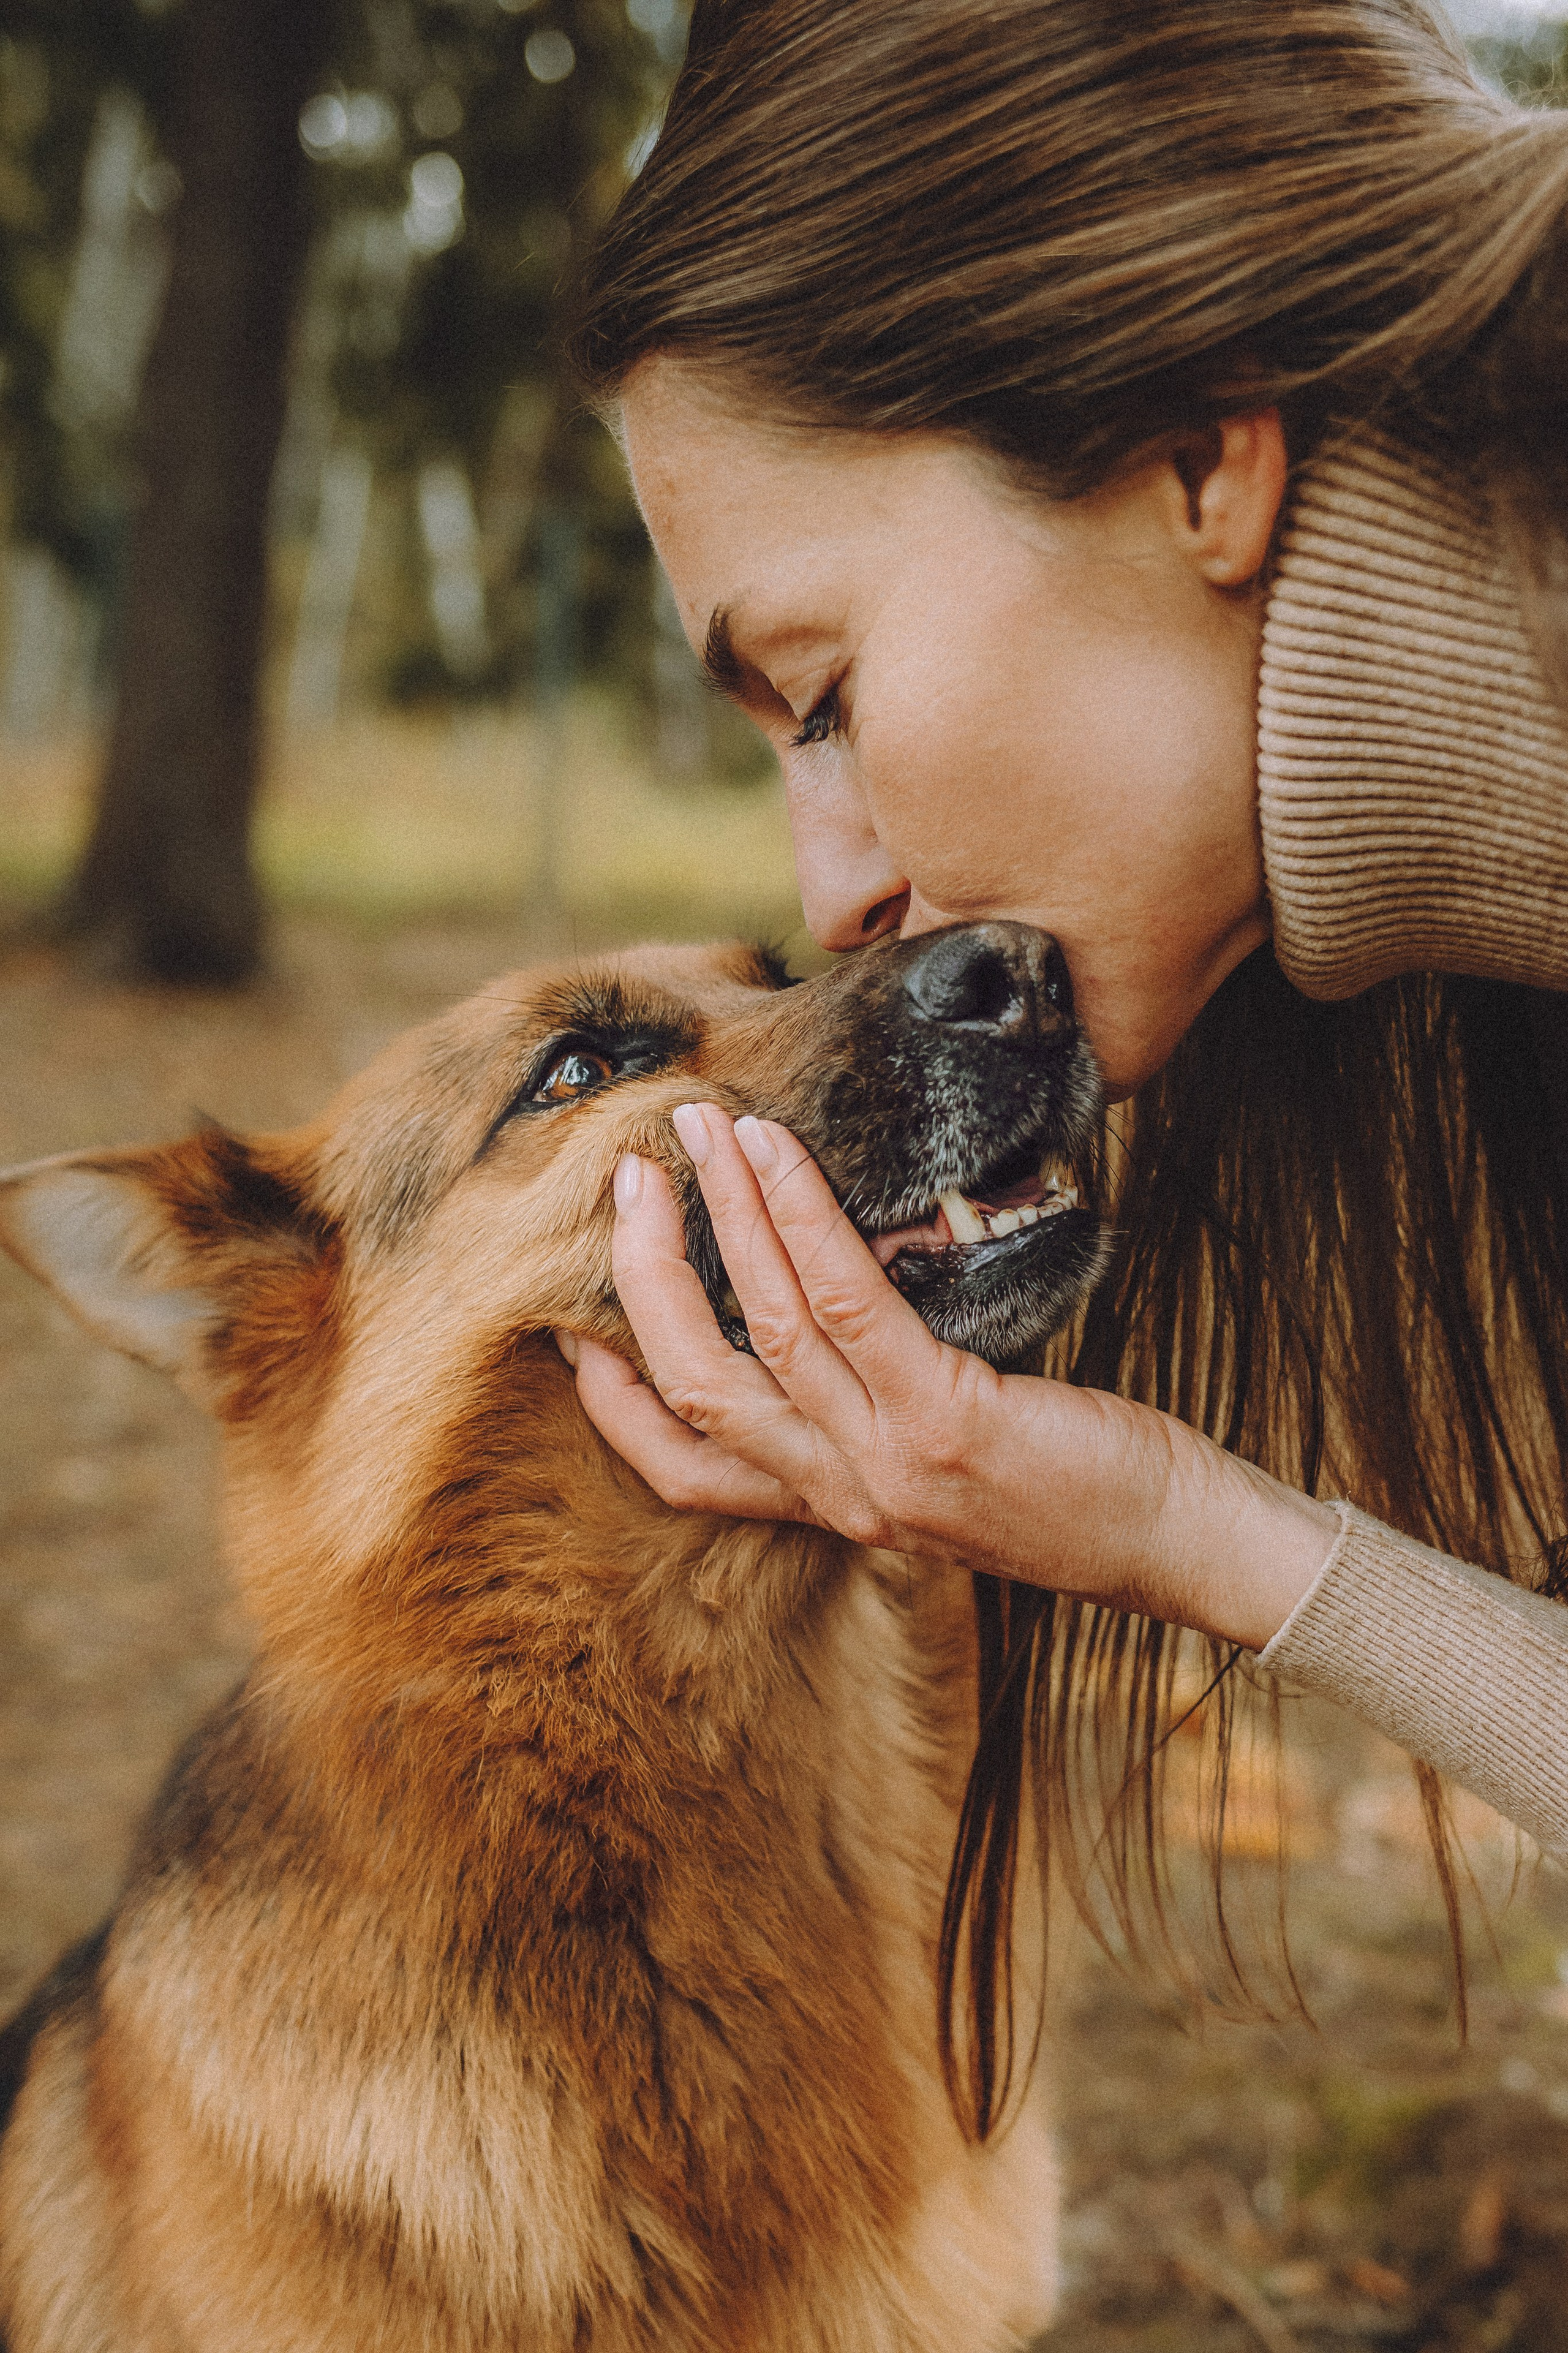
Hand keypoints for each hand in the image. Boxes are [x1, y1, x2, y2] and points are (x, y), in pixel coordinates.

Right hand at [557, 1104, 1338, 1649]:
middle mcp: (839, 1495)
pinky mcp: (942, 1422)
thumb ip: (871, 1403)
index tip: (575, 1313)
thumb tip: (821, 1292)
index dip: (611, 1394)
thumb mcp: (941, 1451)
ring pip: (756, 1327)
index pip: (680, 1466)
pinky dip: (795, 1218)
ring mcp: (884, 1466)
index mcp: (829, 1504)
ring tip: (701, 1129)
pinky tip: (777, 1154)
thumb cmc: (1071, 1482)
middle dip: (642, 1272)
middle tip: (628, 1176)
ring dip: (718, 1214)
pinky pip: (843, 1303)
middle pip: (693, 1382)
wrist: (1178, 1542)